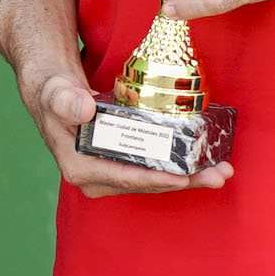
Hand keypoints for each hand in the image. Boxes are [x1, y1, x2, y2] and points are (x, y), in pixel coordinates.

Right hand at [21, 60, 230, 197]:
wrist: (54, 92)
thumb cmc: (54, 91)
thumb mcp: (56, 92)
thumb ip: (65, 99)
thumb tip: (83, 109)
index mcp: (79, 168)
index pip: (124, 177)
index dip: (155, 178)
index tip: (183, 177)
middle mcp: (95, 178)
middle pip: (146, 184)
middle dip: (184, 181)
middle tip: (217, 175)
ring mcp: (110, 175)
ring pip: (154, 180)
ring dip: (189, 177)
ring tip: (220, 172)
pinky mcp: (123, 166)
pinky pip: (154, 171)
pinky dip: (179, 167)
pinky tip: (204, 164)